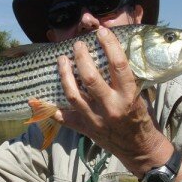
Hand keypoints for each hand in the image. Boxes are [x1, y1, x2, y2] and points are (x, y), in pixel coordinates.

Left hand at [53, 27, 173, 177]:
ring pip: (73, 95)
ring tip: (61, 61)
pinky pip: (65, 118)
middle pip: (90, 78)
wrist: (140, 149)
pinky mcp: (86, 130)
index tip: (102, 32)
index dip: (109, 45)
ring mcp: (95, 120)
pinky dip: (52, 109)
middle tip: (77, 45)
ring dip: (64, 76)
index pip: (118, 65)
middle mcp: (110, 108)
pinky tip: (40, 99)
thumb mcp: (140, 96)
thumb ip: (125, 80)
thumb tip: (111, 55)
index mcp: (128, 97)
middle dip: (81, 58)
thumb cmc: (142, 119)